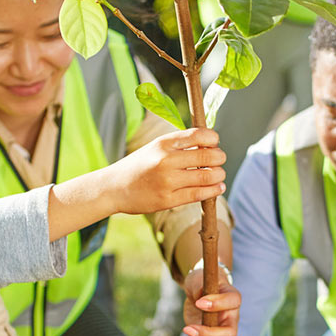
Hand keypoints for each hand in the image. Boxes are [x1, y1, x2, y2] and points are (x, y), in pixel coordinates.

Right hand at [109, 127, 225, 214]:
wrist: (115, 188)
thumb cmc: (140, 166)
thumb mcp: (155, 147)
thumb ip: (179, 145)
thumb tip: (210, 144)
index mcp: (163, 143)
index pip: (198, 135)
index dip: (213, 138)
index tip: (215, 142)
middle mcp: (166, 160)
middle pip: (207, 156)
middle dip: (220, 157)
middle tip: (220, 159)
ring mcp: (167, 181)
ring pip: (206, 176)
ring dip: (219, 175)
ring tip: (219, 174)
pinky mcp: (168, 200)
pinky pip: (198, 194)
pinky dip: (213, 190)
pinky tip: (218, 187)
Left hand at [181, 265, 240, 335]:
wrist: (201, 292)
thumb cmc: (202, 284)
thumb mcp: (199, 280)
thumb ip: (201, 286)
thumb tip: (200, 295)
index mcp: (231, 300)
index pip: (233, 301)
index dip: (218, 303)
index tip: (199, 302)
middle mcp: (232, 319)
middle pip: (230, 332)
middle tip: (190, 331)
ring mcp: (224, 335)